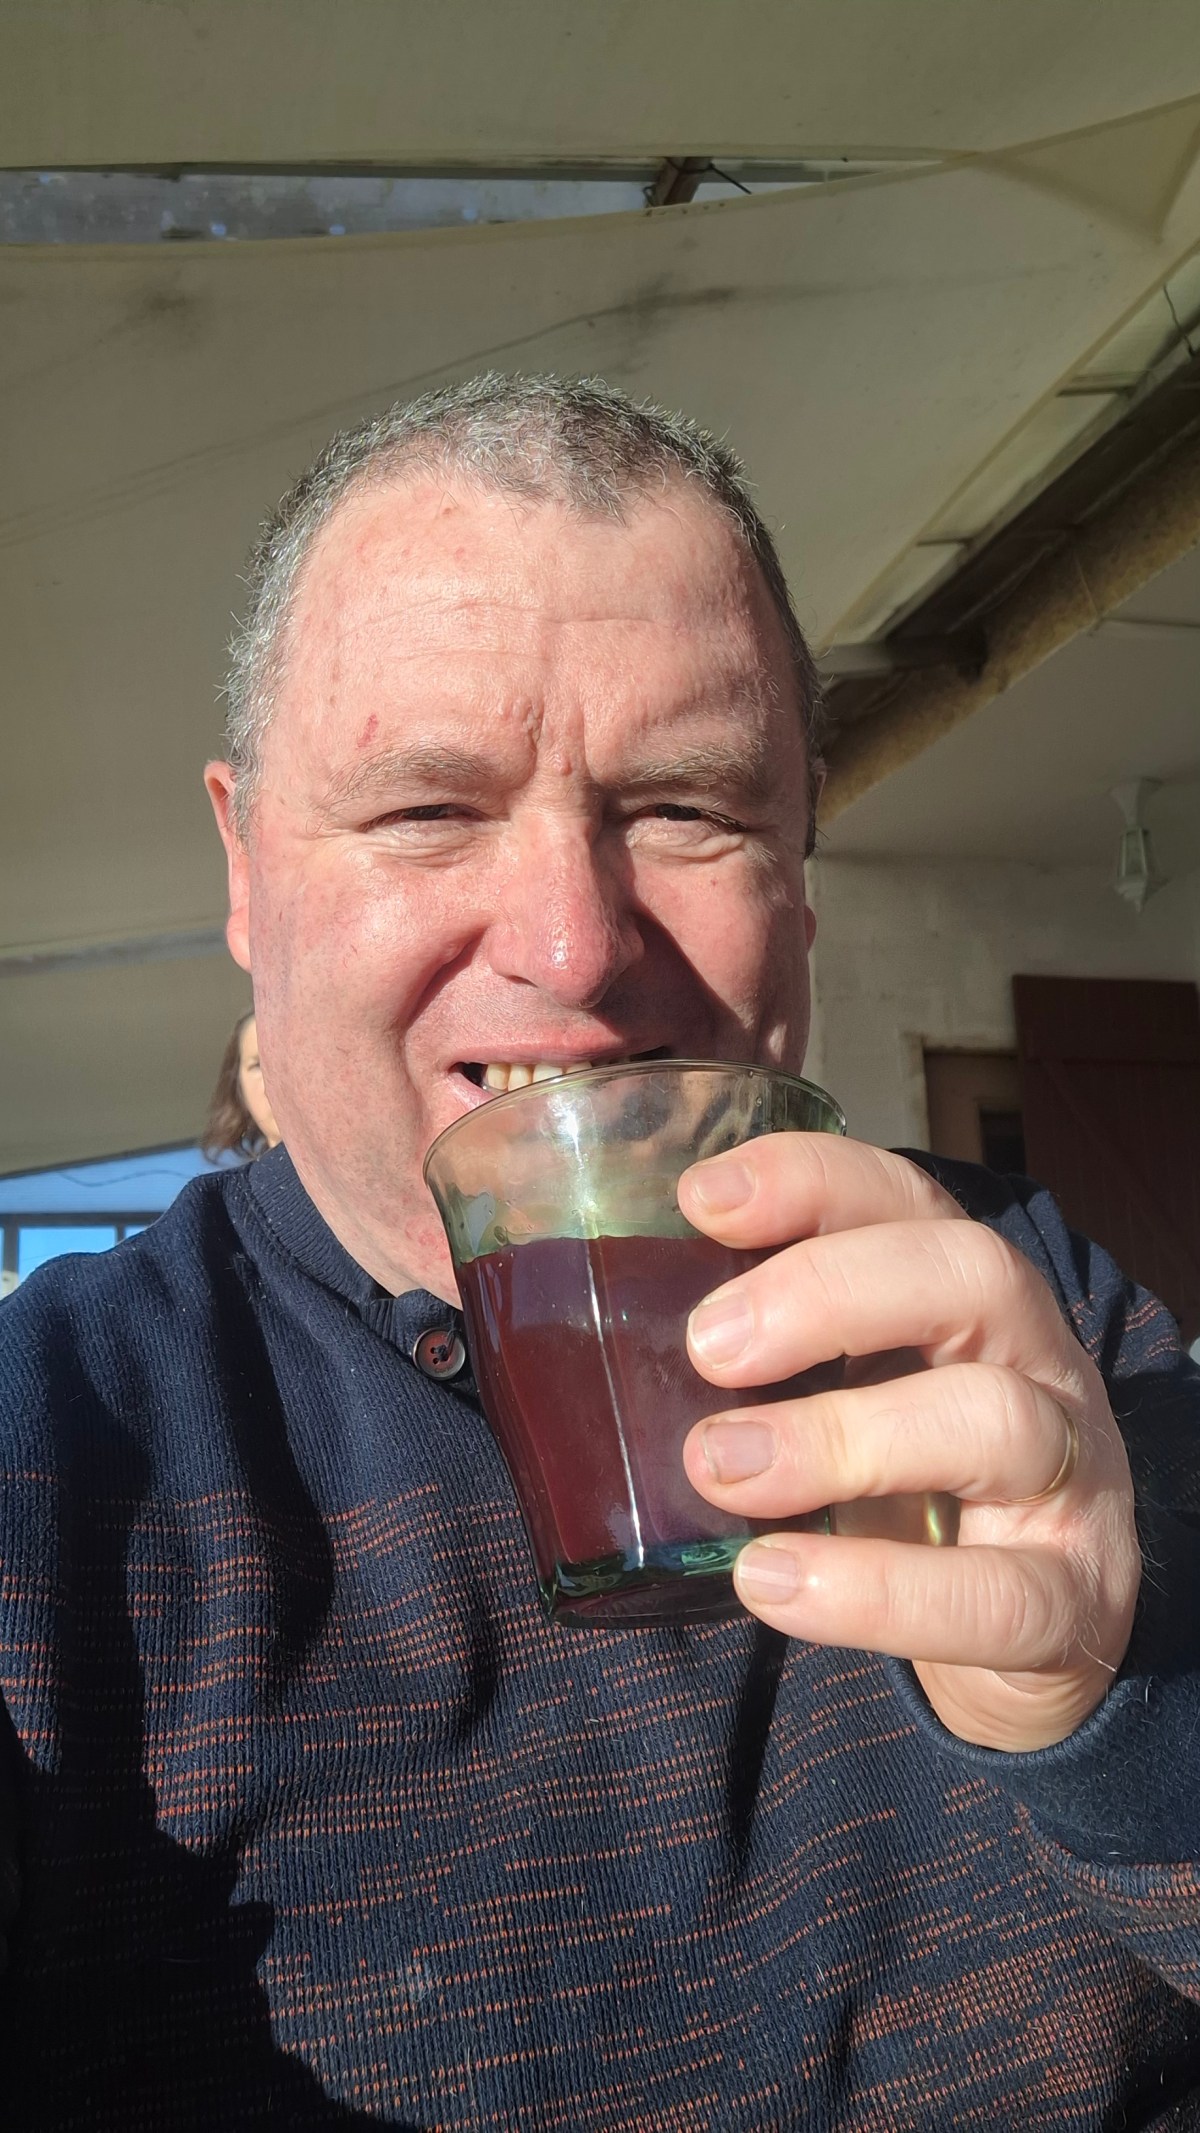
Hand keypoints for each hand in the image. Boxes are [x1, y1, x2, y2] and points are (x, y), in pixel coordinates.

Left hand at [677, 1136, 1140, 1751]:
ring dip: (843, 1437)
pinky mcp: (1070, 1602)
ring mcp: (1071, 1481)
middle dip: (829, 1292)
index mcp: (970, 1299)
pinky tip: (771, 1582)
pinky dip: (875, 1589)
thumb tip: (586, 1332)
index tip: (701, 1200)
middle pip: (975, 1274)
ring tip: (719, 1468)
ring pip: (996, 1422)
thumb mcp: (847, 1399)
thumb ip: (761, 1360)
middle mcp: (1036, 1364)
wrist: (1035, 1645)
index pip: (908, 1199)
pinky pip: (995, 1594)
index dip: (812, 1180)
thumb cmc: (911, 1494)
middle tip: (708, 1346)